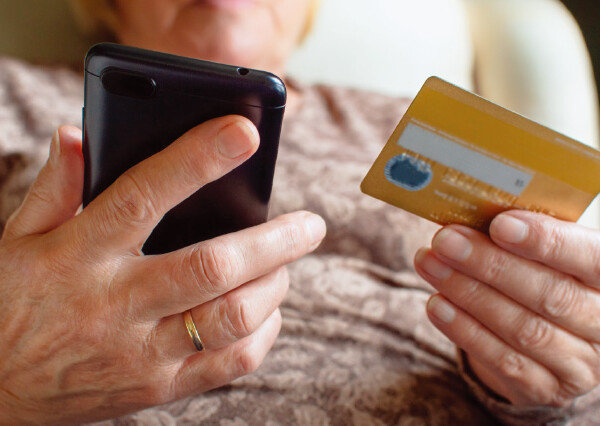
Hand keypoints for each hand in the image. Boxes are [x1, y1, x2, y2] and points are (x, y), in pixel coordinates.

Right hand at [0, 118, 325, 423]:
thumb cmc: (12, 304)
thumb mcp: (16, 239)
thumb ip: (54, 187)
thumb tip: (77, 135)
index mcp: (79, 254)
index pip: (144, 196)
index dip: (197, 159)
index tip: (244, 132)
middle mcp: (115, 304)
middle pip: (212, 266)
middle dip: (275, 241)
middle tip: (311, 223)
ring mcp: (140, 352)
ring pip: (230, 318)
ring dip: (274, 286)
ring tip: (287, 264)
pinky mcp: (158, 388)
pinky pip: (229, 364)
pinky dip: (263, 334)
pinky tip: (266, 311)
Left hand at [414, 211, 599, 406]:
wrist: (545, 344)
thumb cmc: (539, 279)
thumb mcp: (541, 256)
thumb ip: (517, 237)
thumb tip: (466, 217)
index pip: (590, 257)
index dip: (547, 241)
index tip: (500, 224)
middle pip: (550, 293)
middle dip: (490, 265)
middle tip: (445, 241)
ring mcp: (579, 363)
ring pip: (523, 327)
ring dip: (468, 293)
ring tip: (429, 264)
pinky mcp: (547, 389)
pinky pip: (504, 360)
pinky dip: (465, 330)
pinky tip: (436, 305)